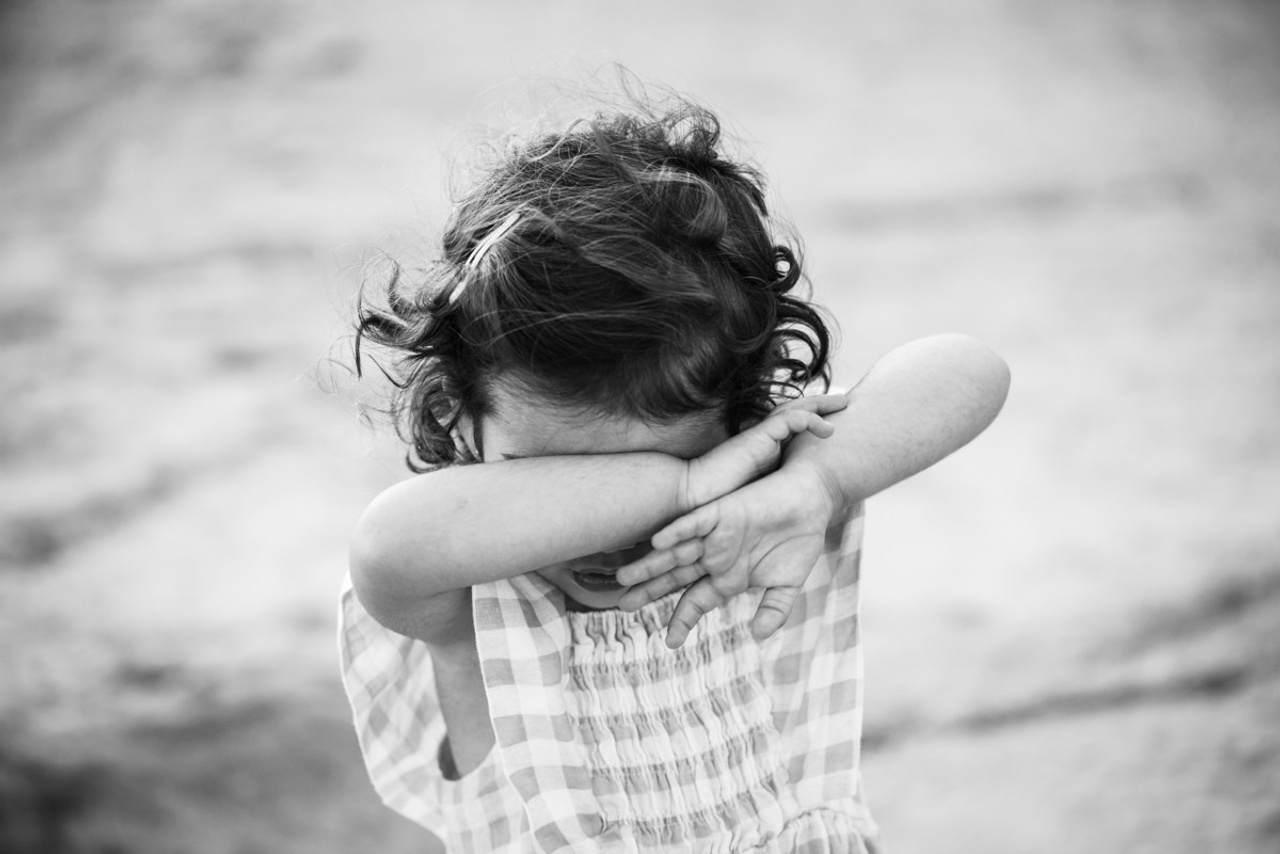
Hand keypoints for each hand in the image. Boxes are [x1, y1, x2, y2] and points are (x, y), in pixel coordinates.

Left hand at [618, 456, 837, 647]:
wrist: (812, 500)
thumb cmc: (799, 538)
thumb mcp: (788, 583)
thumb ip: (774, 610)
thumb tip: (759, 636)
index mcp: (728, 575)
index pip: (697, 600)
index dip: (683, 620)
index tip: (671, 642)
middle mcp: (715, 556)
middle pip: (674, 577)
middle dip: (649, 591)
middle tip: (623, 606)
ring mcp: (716, 535)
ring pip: (676, 552)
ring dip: (651, 564)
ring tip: (623, 578)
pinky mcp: (723, 512)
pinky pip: (695, 523)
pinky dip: (677, 532)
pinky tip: (657, 542)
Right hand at [679, 393, 846, 510]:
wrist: (695, 497)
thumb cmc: (720, 503)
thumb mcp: (758, 497)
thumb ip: (776, 494)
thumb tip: (803, 508)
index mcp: (764, 450)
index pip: (793, 428)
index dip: (812, 421)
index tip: (833, 423)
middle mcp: (764, 439)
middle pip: (798, 413)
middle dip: (822, 404)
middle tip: (844, 401)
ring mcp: (761, 435)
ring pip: (797, 410)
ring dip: (821, 405)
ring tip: (843, 402)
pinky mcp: (759, 435)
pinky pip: (790, 421)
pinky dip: (809, 420)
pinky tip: (827, 428)